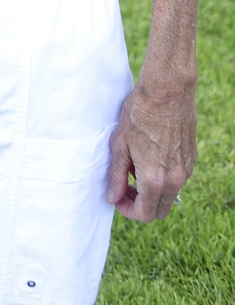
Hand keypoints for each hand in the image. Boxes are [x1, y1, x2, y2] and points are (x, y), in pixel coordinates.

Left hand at [107, 80, 195, 221]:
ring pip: (170, 194)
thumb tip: (113, 196)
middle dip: (141, 204)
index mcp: (155, 179)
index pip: (144, 214)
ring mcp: (186, 168)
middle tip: (126, 186)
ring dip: (153, 190)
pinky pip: (178, 178)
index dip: (127, 210)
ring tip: (136, 164)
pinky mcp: (191, 157)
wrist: (167, 90)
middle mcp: (175, 179)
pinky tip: (151, 154)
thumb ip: (117, 175)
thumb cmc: (139, 113)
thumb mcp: (120, 144)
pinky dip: (164, 176)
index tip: (118, 197)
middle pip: (159, 210)